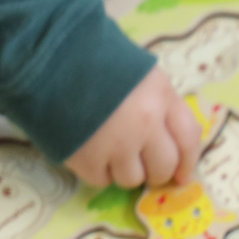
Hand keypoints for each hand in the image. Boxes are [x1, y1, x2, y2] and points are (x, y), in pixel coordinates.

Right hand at [65, 66, 203, 191]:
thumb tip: (167, 140)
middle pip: (164, 167)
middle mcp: (145, 123)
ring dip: (125, 170)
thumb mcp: (139, 72)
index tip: (182, 174)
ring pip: (133, 179)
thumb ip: (158, 103)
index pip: (189, 138)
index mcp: (161, 94)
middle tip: (143, 164)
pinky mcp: (87, 159)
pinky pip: (102, 181)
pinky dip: (99, 170)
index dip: (188, 161)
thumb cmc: (96, 58)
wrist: (49, 57)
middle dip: (156, 171)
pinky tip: (90, 148)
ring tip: (110, 148)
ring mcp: (116, 144)